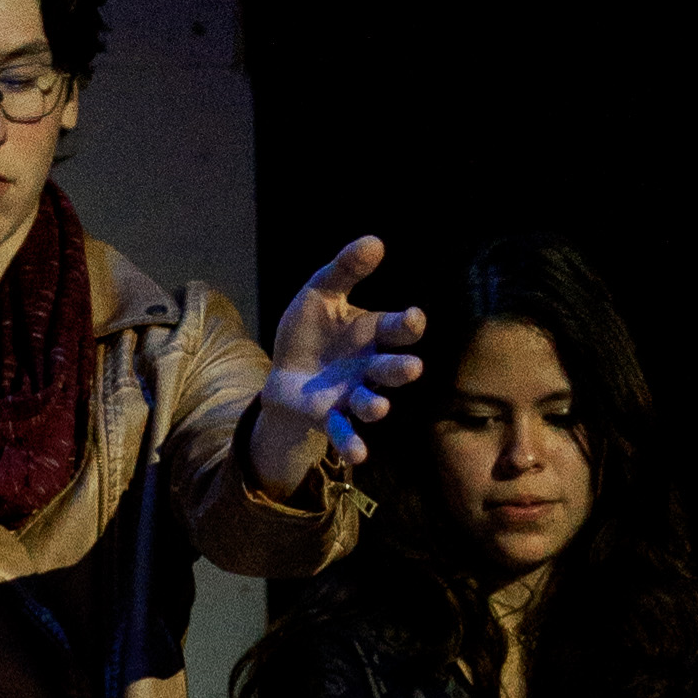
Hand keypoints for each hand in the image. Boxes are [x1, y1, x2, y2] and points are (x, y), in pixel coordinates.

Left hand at [248, 239, 425, 499]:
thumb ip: (345, 270)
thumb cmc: (311, 330)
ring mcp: (352, 394)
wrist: (284, 370)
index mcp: (372, 333)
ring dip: (377, 405)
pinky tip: (359, 456)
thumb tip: (375, 241)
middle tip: (411, 368)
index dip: (407, 325)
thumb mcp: (320, 292)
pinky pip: (345, 432)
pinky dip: (352, 444)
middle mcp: (369, 366)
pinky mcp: (331, 417)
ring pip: (372, 402)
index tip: (412, 319)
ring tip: (380, 406)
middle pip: (392, 368)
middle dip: (401, 369)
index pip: (396, 329)